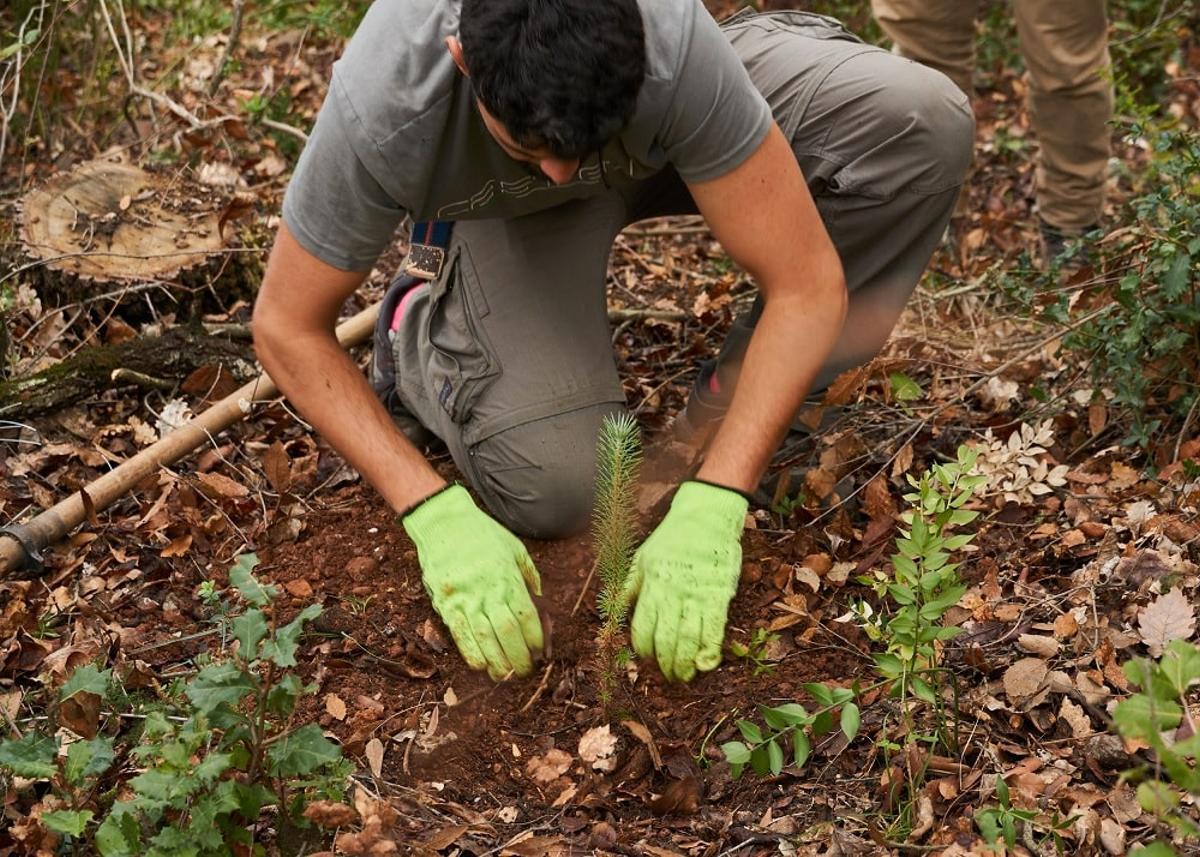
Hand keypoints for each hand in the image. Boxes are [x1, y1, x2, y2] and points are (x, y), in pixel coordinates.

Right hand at [401, 485, 543, 678]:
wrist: (444, 522)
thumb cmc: (483, 535)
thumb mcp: (515, 549)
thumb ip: (529, 576)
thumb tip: (540, 603)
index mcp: (507, 577)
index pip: (526, 617)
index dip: (535, 640)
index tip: (539, 652)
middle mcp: (487, 590)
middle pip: (507, 633)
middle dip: (519, 658)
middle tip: (525, 671)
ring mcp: (464, 598)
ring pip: (484, 639)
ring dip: (497, 663)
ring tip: (505, 676)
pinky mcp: (445, 603)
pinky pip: (459, 635)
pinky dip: (472, 654)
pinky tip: (481, 666)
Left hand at [623, 481, 747, 681]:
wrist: (707, 516)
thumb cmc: (672, 537)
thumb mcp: (642, 557)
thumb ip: (629, 586)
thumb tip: (613, 610)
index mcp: (651, 584)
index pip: (642, 627)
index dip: (642, 649)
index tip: (646, 658)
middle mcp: (673, 593)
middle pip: (666, 639)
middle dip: (664, 664)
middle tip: (667, 677)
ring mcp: (698, 595)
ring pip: (689, 639)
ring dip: (685, 664)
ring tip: (683, 677)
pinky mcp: (720, 595)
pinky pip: (715, 629)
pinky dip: (711, 650)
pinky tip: (706, 664)